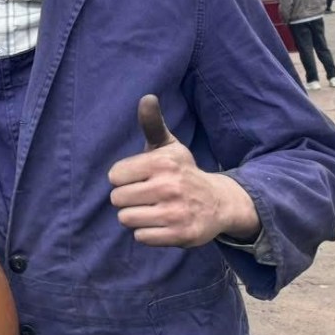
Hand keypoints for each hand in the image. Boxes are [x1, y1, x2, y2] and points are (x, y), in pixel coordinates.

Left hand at [107, 95, 259, 246]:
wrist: (219, 202)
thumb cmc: (183, 172)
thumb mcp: (169, 147)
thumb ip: (153, 124)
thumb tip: (146, 97)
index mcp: (163, 163)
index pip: (114, 176)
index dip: (123, 179)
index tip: (139, 178)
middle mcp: (170, 186)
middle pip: (117, 199)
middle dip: (127, 199)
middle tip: (146, 196)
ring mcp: (176, 213)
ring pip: (126, 219)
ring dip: (136, 217)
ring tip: (153, 210)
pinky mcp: (181, 235)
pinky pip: (141, 237)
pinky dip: (147, 233)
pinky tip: (161, 224)